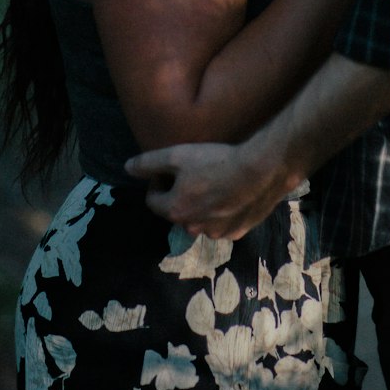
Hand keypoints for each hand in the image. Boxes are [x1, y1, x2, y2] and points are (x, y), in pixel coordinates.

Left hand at [124, 140, 293, 240]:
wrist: (261, 171)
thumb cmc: (216, 160)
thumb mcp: (178, 155)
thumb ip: (149, 163)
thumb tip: (127, 168)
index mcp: (176, 211)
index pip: (153, 201)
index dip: (157, 182)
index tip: (170, 169)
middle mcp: (193, 228)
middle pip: (176, 211)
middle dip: (179, 195)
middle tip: (194, 173)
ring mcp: (216, 234)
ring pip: (199, 219)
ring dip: (200, 204)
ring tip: (214, 182)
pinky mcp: (237, 233)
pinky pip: (221, 223)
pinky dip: (221, 212)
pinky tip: (231, 193)